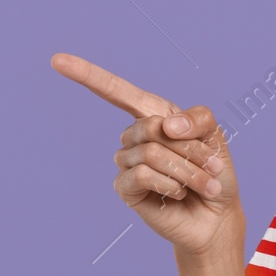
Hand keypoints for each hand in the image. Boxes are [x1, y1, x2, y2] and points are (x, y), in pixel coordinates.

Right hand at [50, 52, 241, 256]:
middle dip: (189, 148)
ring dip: (187, 170)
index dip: (87, 74)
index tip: (57, 60)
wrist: (218, 215)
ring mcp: (127, 162)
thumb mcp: (214, 135)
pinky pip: (143, 175)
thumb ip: (196, 118)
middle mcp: (135, 136)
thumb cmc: (215, 173)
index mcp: (153, 114)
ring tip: (202, 184)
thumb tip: (164, 124)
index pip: (115, 91)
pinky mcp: (125, 188)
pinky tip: (177, 194)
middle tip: (211, 165)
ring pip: (152, 153)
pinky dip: (170, 184)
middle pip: (152, 127)